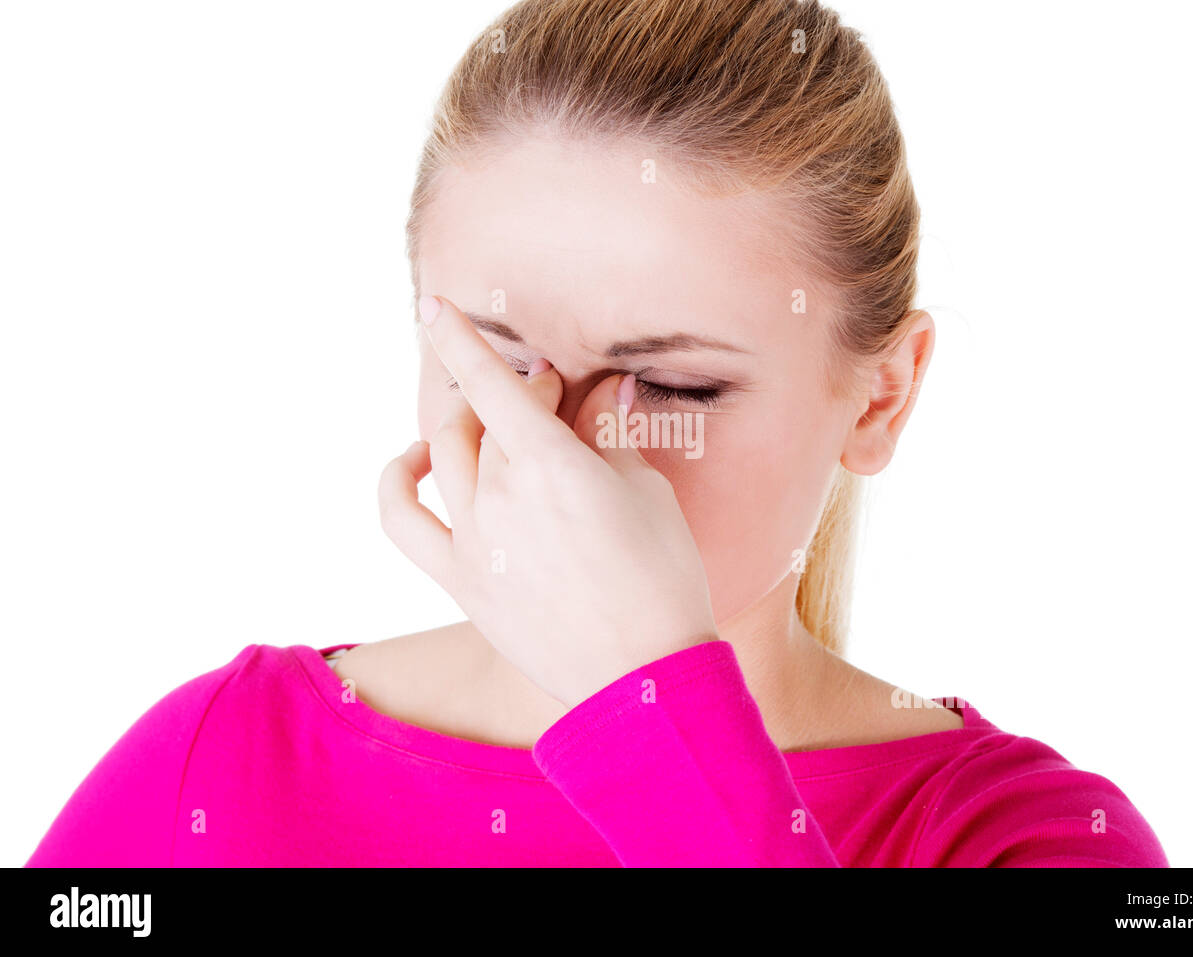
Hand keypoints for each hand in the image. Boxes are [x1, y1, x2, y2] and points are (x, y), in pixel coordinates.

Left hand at [378, 294, 719, 708]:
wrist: (643, 677)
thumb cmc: (663, 579)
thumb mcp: (647, 493)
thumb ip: (609, 435)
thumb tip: (604, 389)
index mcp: (552, 465)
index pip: (491, 383)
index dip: (459, 337)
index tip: (436, 305)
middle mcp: (500, 496)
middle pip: (482, 417)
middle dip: (514, 394)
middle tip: (555, 400)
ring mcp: (473, 540)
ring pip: (446, 454)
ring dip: (468, 427)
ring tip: (498, 428)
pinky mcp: (460, 579)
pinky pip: (404, 518)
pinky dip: (399, 480)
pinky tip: (418, 463)